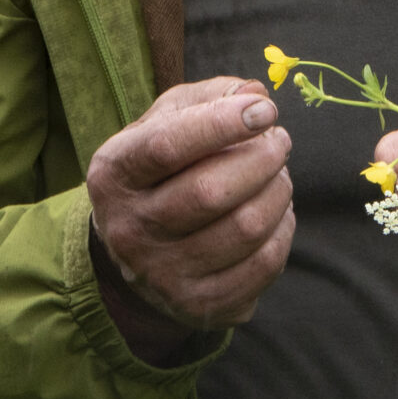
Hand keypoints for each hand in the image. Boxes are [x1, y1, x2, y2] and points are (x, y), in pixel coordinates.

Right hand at [87, 76, 294, 360]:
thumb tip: (254, 93)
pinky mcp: (199, 305)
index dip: (223, 123)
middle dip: (262, 159)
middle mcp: (129, 228)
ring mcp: (162, 274)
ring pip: (244, 229)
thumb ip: (209, 97)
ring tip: (278, 174)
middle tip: (279, 141)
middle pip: (210, 192)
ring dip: (278, 192)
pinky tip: (276, 213)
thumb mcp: (168, 122)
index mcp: (114, 173)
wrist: (138, 252)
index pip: (168, 145)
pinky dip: (283, 230)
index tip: (265, 109)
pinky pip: (263, 264)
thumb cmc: (163, 169)